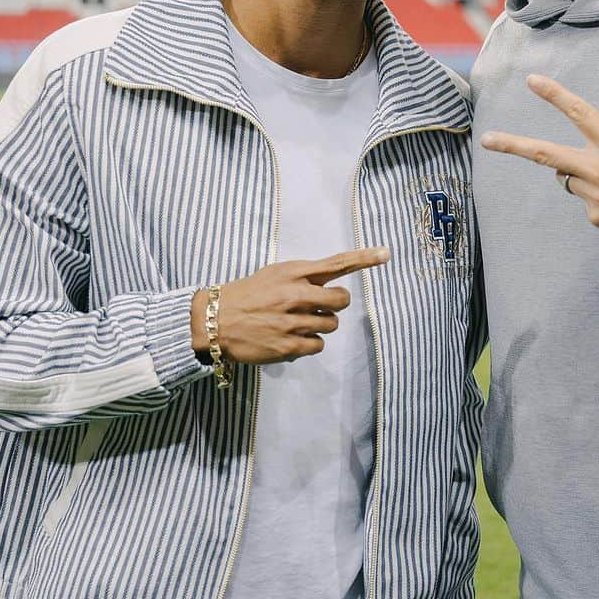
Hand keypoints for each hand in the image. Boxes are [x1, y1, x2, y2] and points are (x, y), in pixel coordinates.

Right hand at [191, 247, 388, 365]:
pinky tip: (291, 338)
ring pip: (331, 324)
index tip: (386, 254)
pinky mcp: (288, 345)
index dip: (363, 258)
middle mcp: (295, 295)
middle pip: (341, 299)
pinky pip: (318, 345)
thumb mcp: (274, 275)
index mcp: (292, 273)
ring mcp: (292, 321)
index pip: (335, 263)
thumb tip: (330, 288)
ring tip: (298, 323)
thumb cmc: (246, 295)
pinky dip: (309, 343)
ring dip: (321, 324)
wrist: (213, 321)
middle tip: (319, 306)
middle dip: (335, 304)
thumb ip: (303, 278)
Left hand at [481, 75, 598, 252]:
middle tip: (487, 139)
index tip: (532, 81)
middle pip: (546, 154)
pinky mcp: (596, 219)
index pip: (581, 113)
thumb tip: (582, 163)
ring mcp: (594, 199)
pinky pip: (587, 202)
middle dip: (513, 145)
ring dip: (584, 178)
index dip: (555, 95)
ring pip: (570, 180)